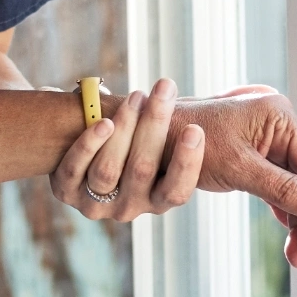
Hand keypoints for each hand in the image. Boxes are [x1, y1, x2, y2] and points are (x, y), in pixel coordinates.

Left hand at [49, 78, 205, 219]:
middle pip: (142, 171)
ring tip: (137, 96)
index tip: (195, 129)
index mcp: (158, 200)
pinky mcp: (66, 191)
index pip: (176, 191)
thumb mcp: (160, 144)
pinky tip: (103, 122)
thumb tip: (230, 101)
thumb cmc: (135, 142)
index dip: (186, 163)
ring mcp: (95, 203)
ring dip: (124, 128)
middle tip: (164, 89)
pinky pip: (75, 169)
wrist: (82, 147)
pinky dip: (89, 144)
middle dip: (155, 125)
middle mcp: (129, 207)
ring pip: (109, 170)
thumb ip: (180, 132)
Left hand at [179, 84, 296, 267]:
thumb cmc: (186, 142)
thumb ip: (282, 189)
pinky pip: (279, 186)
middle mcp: (279, 126)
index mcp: (280, 118)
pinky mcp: (255, 157)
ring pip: (296, 186)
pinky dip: (284, 212)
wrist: (149, 135)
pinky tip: (291, 240)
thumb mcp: (238, 168)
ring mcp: (268, 142)